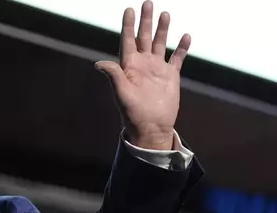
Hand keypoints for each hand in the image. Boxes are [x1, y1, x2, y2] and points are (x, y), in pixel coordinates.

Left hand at [95, 1, 190, 149]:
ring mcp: (157, 70)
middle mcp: (142, 65)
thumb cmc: (133, 114)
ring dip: (162, 30)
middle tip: (147, 3)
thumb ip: (114, 76)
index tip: (128, 9)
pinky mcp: (170, 76)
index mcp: (129, 67)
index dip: (128, 25)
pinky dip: (182, 48)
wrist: (151, 127)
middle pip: (144, 37)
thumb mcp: (122, 94)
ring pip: (160, 44)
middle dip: (146, 21)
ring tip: (165, 13)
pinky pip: (177, 58)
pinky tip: (185, 36)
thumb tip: (99, 63)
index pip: (128, 40)